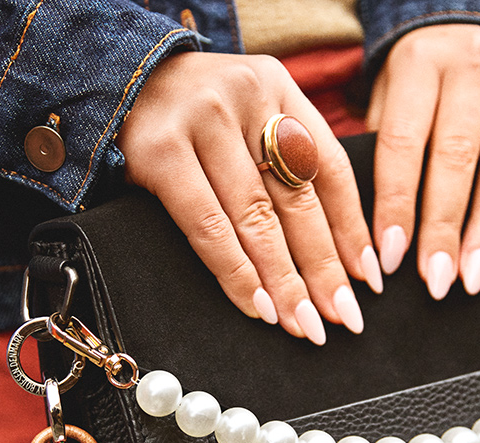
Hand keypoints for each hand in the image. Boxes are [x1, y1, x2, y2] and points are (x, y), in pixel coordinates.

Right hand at [116, 52, 380, 343]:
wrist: (111, 81)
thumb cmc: (189, 116)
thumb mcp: (246, 120)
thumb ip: (283, 162)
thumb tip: (333, 251)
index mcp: (279, 87)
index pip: (330, 169)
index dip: (352, 229)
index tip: (368, 279)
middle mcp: (247, 97)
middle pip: (299, 200)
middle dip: (324, 268)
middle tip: (343, 317)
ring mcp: (203, 121)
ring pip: (258, 219)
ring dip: (284, 282)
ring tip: (304, 323)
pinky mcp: (161, 152)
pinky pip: (209, 228)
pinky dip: (237, 274)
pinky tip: (258, 306)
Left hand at [367, 24, 479, 297]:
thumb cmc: (424, 84)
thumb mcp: (391, 97)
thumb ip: (385, 152)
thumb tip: (376, 233)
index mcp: (418, 64)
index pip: (402, 144)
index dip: (396, 206)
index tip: (390, 260)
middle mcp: (471, 62)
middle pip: (456, 158)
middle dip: (444, 228)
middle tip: (437, 281)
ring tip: (474, 276)